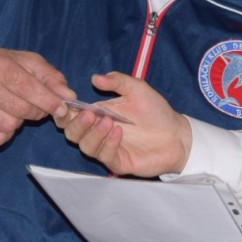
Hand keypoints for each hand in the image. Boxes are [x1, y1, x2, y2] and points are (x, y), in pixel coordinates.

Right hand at [0, 48, 73, 146]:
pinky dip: (6, 132)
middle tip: (35, 106)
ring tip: (12, 109)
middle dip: (36, 111)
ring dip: (19, 121)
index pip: (27, 86)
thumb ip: (50, 77)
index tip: (62, 108)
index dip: (48, 100)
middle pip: (21, 109)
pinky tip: (0, 118)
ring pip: (10, 125)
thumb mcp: (24, 62)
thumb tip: (69, 96)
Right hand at [57, 72, 191, 176]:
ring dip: (93, 134)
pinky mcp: (118, 162)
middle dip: (76, 124)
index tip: (66, 104)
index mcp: (98, 114)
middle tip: (89, 114)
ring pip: (85, 146)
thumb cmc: (156, 112)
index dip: (64, 111)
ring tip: (108, 122)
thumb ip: (117, 82)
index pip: (71, 115)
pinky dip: (108, 144)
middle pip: (72, 133)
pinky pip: (105, 156)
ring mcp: (107, 148)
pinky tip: (119, 133)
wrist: (177, 134)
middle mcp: (98, 132)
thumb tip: (95, 78)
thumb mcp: (137, 89)